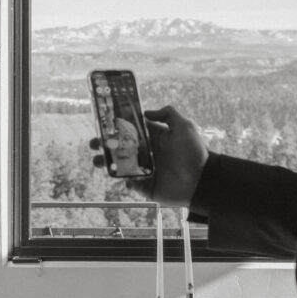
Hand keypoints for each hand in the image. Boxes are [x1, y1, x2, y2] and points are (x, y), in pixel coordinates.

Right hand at [91, 105, 206, 204]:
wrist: (202, 181)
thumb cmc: (195, 153)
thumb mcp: (184, 127)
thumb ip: (168, 114)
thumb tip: (146, 112)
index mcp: (153, 138)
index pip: (130, 130)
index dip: (116, 127)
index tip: (103, 124)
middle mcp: (146, 153)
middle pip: (120, 147)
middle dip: (105, 145)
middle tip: (94, 143)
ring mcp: (144, 169)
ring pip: (120, 165)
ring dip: (106, 162)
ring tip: (97, 161)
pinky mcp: (145, 185)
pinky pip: (128, 181)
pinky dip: (121, 178)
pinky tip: (117, 174)